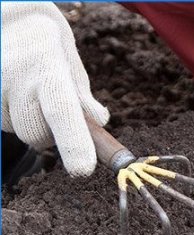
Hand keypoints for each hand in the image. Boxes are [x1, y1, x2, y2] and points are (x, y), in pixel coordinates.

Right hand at [1, 2, 107, 175]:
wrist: (8, 19)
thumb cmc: (46, 44)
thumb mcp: (70, 63)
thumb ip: (82, 97)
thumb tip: (98, 121)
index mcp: (48, 68)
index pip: (63, 112)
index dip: (74, 143)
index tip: (82, 170)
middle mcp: (16, 78)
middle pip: (37, 135)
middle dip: (48, 132)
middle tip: (47, 105)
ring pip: (16, 131)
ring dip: (25, 121)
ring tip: (25, 90)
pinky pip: (1, 123)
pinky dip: (9, 115)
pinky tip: (11, 92)